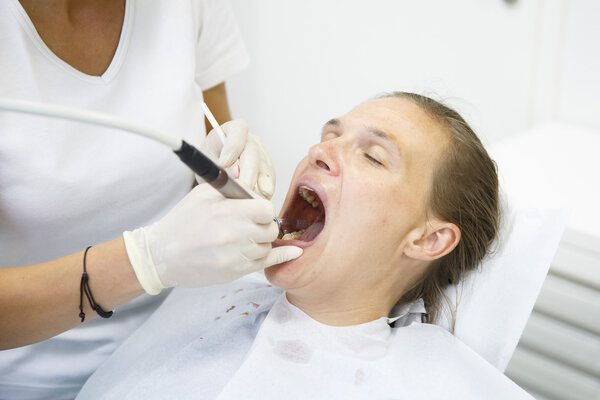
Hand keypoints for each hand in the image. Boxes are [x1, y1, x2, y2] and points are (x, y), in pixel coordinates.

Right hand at [123, 184, 301, 293]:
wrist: (161, 255)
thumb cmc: (182, 221)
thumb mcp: (203, 194)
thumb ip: (231, 185)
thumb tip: (250, 172)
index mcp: (226, 213)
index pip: (266, 210)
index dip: (263, 208)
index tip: (255, 209)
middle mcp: (234, 237)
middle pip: (270, 229)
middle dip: (264, 224)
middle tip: (250, 223)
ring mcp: (235, 257)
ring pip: (268, 246)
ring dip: (262, 240)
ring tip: (244, 236)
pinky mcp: (234, 273)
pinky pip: (266, 264)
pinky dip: (280, 257)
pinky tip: (292, 252)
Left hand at [201, 120, 275, 197]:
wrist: (216, 166)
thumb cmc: (210, 160)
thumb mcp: (207, 161)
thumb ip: (219, 166)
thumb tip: (235, 174)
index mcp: (232, 130)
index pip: (238, 131)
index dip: (232, 147)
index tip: (223, 164)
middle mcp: (250, 139)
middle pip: (253, 152)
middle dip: (248, 172)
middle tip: (242, 188)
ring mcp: (262, 152)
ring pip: (264, 166)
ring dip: (259, 184)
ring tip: (251, 197)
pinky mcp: (268, 168)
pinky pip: (269, 178)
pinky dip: (265, 189)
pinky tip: (258, 198)